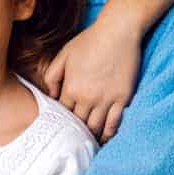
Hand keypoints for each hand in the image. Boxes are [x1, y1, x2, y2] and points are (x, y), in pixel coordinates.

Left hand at [43, 14, 141, 142]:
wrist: (118, 31)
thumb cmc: (90, 40)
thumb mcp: (64, 54)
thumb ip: (53, 76)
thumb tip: (51, 96)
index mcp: (71, 88)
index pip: (63, 113)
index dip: (63, 120)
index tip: (63, 126)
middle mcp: (87, 97)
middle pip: (78, 124)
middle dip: (75, 132)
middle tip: (74, 140)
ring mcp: (106, 99)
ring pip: (96, 127)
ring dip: (91, 136)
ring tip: (88, 143)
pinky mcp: (122, 98)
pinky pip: (115, 123)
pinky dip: (109, 134)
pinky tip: (106, 138)